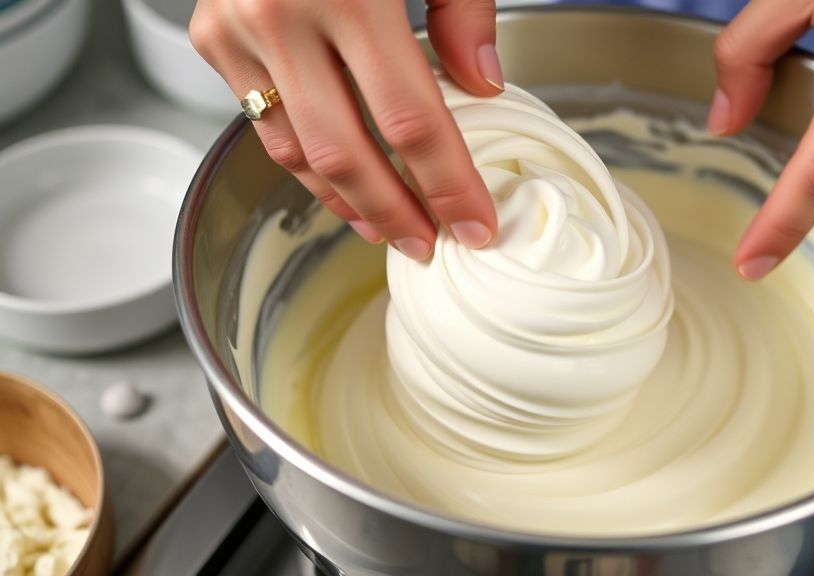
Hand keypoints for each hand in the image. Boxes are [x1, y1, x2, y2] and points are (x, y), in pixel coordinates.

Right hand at [190, 0, 502, 259]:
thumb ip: (464, 6)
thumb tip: (484, 84)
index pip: (412, 120)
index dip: (448, 185)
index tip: (476, 227)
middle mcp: (281, 13)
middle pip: (348, 155)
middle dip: (396, 214)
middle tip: (432, 246)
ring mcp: (237, 28)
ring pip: (296, 152)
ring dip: (347, 202)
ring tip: (390, 228)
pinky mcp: (211, 36)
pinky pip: (263, 124)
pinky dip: (306, 164)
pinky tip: (343, 186)